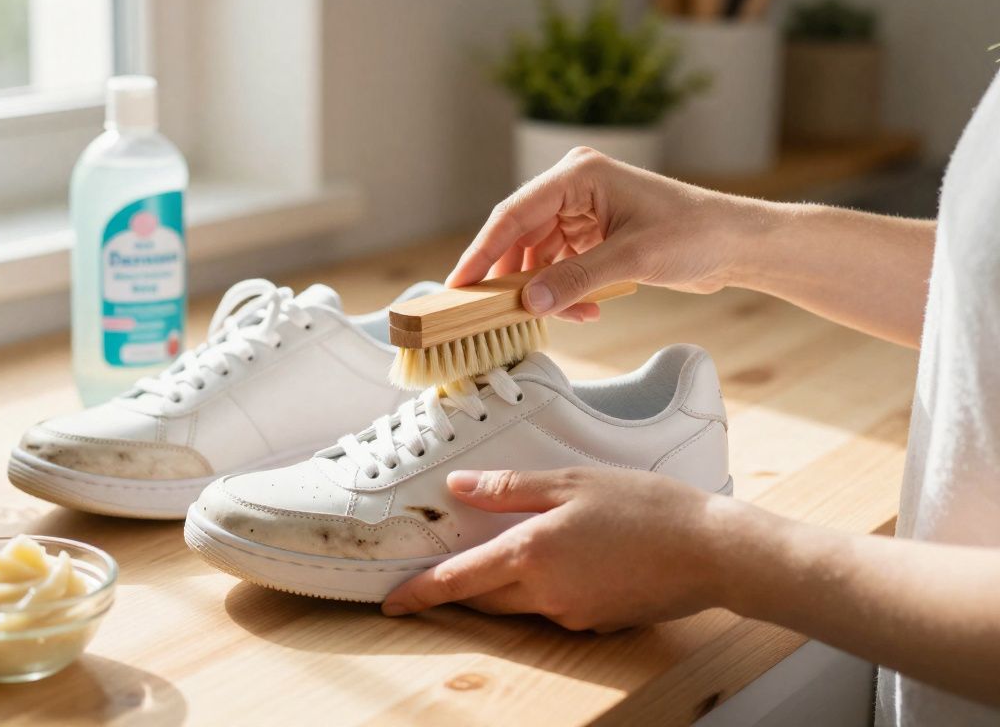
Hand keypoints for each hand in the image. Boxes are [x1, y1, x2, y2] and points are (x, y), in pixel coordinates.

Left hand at [382, 467, 749, 630]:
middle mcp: (545, 594)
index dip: (420, 592)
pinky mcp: (598, 623)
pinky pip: (556, 606)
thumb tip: (458, 486)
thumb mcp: (572, 482)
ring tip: (514, 550)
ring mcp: (572, 614)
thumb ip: (510, 488)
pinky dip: (547, 586)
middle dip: (460, 587)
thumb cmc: (647, 507)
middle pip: (484, 597)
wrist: (714, 551)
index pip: (458, 580)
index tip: (391, 603)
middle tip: (438, 573)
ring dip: (505, 583)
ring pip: (520, 603)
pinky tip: (573, 558)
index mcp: (531, 554)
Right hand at [447, 148, 760, 320]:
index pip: (513, 214)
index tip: (459, 284)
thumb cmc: (695, 234)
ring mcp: (581, 212)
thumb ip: (575, 280)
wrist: (736, 245)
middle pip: (519, 236)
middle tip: (494, 313)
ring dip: (544, 290)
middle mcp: (573, 189)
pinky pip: (558, 267)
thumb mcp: (632, 259)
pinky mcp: (591, 236)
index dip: (482, 251)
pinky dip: (565, 292)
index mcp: (578, 175)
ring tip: (563, 315)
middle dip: (512, 277)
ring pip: (536, 257)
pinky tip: (584, 310)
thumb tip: (527, 302)